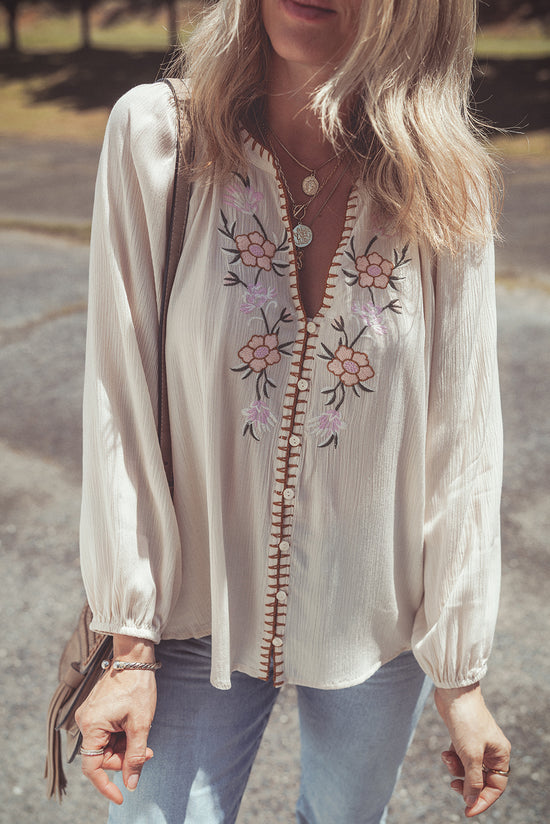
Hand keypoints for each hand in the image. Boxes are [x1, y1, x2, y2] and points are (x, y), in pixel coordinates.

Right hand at [75, 635, 157, 803]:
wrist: (135, 658)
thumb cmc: (137, 686)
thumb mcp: (140, 724)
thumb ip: (135, 756)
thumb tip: (131, 783)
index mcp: (91, 726)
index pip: (92, 767)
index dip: (106, 785)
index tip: (121, 797)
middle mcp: (84, 721)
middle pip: (101, 756)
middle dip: (124, 759)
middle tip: (148, 753)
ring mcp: (89, 715)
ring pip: (105, 745)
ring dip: (124, 747)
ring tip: (143, 737)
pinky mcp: (96, 710)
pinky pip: (105, 733)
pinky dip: (120, 737)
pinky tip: (134, 728)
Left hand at [434, 683, 510, 816]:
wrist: (453, 691)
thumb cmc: (466, 721)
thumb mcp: (470, 755)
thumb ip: (473, 780)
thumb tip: (471, 801)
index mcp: (500, 754)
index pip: (495, 786)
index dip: (483, 800)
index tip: (467, 811)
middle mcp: (491, 750)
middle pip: (481, 779)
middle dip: (466, 784)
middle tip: (453, 786)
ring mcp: (477, 743)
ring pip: (467, 768)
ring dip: (455, 768)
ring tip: (447, 758)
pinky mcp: (463, 737)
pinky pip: (459, 756)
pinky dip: (451, 757)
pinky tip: (445, 751)